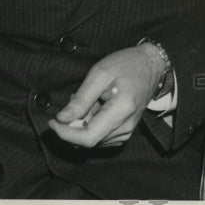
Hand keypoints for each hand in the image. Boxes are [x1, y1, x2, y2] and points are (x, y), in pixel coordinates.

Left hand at [48, 43, 166, 147]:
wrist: (151, 65)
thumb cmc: (127, 65)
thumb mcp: (100, 73)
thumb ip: (81, 98)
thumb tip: (62, 119)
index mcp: (121, 110)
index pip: (88, 138)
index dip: (65, 134)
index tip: (53, 121)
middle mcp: (126, 127)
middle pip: (88, 140)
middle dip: (74, 124)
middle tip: (77, 98)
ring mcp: (127, 132)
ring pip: (93, 139)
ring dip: (83, 124)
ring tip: (91, 99)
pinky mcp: (125, 132)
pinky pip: (100, 137)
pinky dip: (92, 125)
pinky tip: (96, 107)